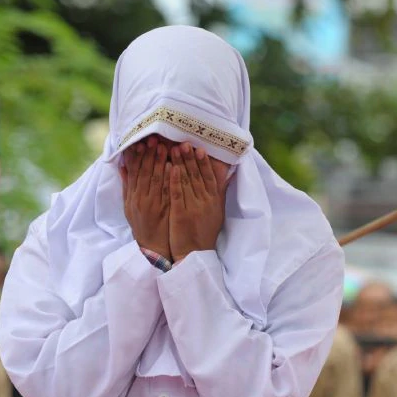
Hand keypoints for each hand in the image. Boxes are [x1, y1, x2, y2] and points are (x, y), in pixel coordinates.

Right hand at [120, 137, 171, 259]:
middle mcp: (142, 199)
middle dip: (148, 155)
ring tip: (164, 147)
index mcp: (133, 197)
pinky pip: (168, 192)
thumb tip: (122, 166)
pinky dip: (169, 179)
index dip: (136, 157)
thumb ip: (128, 186)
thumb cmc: (143, 225)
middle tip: (153, 139)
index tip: (139, 142)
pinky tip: (173, 167)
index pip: (134, 173)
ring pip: (156, 180)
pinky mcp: (166, 210)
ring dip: (160, 163)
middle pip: (145, 173)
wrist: (154, 247)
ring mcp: (154, 204)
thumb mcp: (130, 206)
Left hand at [169, 143, 227, 262]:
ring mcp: (193, 207)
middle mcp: (205, 202)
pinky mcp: (181, 214)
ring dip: (181, 164)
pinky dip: (174, 180)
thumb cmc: (204, 233)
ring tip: (174, 149)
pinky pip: (177, 194)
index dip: (204, 162)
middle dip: (190, 158)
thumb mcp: (217, 212)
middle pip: (197, 176)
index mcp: (214, 201)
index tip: (200, 148)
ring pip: (187, 181)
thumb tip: (226, 176)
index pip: (209, 177)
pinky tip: (170, 168)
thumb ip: (219, 193)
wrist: (195, 254)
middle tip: (184, 142)